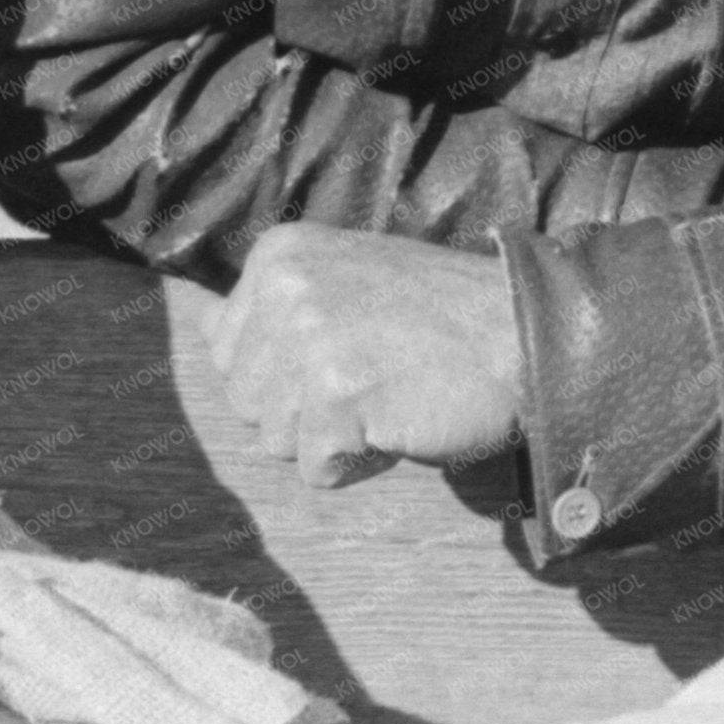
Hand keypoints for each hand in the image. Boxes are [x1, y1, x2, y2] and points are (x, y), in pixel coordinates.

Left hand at [203, 224, 522, 489]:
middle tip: (373, 380)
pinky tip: (400, 421)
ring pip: (275, 439)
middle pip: (246, 401)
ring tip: (388, 395)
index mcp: (277, 254)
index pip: (225, 352)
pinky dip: (361, 464)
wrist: (521, 332)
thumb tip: (201, 324)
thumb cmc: (437, 318)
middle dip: (303, 411)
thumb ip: (276, 304)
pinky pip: (317, 469)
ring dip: (333, 437)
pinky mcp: (337, 393)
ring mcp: (308, 337)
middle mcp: (283, 286)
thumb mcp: (342, 279)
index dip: (284, 377)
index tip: (346, 356)